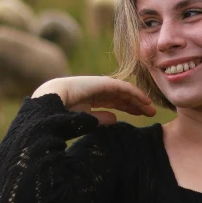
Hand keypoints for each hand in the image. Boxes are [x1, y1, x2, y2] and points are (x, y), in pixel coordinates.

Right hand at [32, 76, 155, 125]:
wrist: (49, 103)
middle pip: (122, 97)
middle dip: (136, 104)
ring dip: (139, 100)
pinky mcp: (103, 83)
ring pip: (125, 92)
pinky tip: (145, 101)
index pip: (113, 103)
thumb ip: (99, 119)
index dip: (127, 108)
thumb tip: (115, 119)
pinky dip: (135, 94)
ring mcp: (100, 85)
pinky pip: (124, 88)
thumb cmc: (59, 114)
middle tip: (151, 113)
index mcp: (90, 99)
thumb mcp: (84, 119)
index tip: (140, 116)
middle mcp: (96, 90)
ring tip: (151, 109)